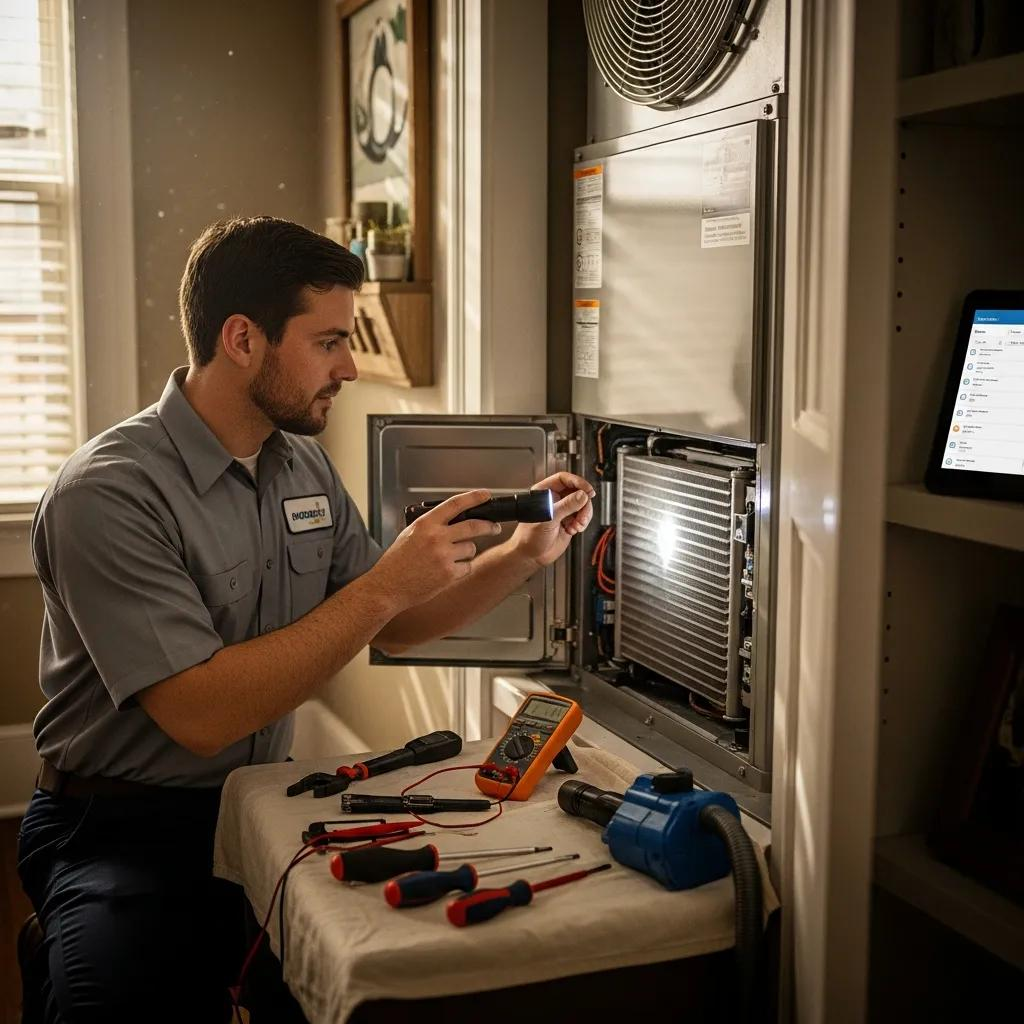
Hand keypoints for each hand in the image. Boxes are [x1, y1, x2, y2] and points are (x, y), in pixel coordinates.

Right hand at [370, 490, 501, 610]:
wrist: (388, 586)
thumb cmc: (396, 562)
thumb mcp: (410, 534)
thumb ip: (431, 525)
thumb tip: (452, 520)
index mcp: (425, 524)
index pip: (455, 504)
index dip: (474, 498)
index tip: (485, 495)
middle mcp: (436, 537)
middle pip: (474, 526)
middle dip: (489, 526)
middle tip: (494, 527)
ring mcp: (444, 556)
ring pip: (471, 548)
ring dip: (467, 551)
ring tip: (451, 558)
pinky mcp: (449, 574)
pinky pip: (467, 566)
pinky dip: (462, 568)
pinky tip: (447, 571)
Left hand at [511, 473, 595, 567]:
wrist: (531, 556)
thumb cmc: (529, 537)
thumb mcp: (548, 519)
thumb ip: (566, 506)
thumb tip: (581, 495)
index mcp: (544, 493)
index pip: (564, 479)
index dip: (577, 482)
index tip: (587, 490)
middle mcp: (554, 500)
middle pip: (577, 492)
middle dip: (583, 503)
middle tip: (583, 512)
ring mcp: (563, 511)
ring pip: (582, 505)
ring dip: (584, 515)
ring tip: (577, 524)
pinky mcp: (569, 522)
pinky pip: (583, 516)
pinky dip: (582, 523)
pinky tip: (574, 529)